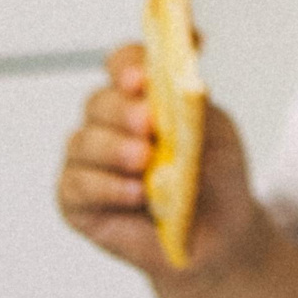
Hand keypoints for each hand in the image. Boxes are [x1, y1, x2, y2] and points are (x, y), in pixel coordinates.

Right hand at [57, 45, 267, 278]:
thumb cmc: (215, 177)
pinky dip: (105, 186)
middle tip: (148, 121)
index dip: (129, 62)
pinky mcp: (77, 201)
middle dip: (121, 108)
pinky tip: (134, 193)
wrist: (220, 236)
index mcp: (141, 97)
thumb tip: (183, 67)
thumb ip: (194, 102)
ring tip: (144, 160)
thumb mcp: (217, 133)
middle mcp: (109, 124)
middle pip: (98, 101)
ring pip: (82, 141)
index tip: (145, 73)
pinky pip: (76, 185)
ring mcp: (89, 162)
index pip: (123, 65)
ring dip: (113, 147)